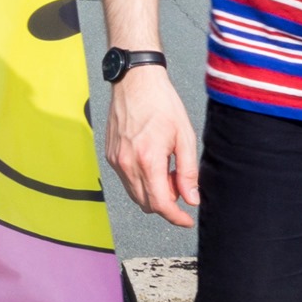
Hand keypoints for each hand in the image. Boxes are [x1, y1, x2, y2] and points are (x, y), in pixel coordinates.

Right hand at [104, 64, 199, 227]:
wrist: (136, 81)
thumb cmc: (161, 103)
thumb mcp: (184, 136)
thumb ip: (188, 172)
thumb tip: (191, 199)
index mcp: (148, 160)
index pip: (161, 204)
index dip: (176, 217)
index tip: (187, 220)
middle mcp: (127, 164)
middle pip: (147, 203)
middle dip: (167, 202)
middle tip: (180, 183)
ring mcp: (116, 160)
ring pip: (135, 194)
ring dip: (153, 191)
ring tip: (167, 168)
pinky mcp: (110, 156)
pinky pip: (127, 180)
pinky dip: (141, 180)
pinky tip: (152, 161)